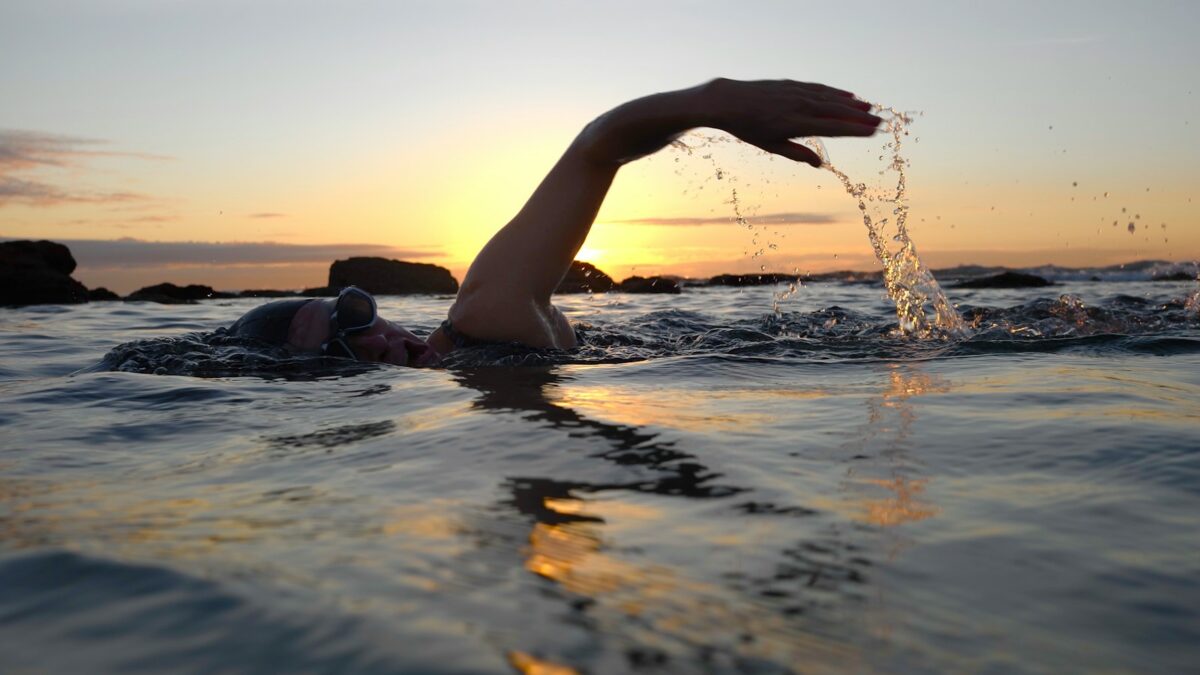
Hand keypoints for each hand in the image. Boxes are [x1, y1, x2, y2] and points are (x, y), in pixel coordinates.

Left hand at [700, 78, 880, 166]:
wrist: (729, 100)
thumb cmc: (749, 128)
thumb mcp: (771, 146)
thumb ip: (797, 154)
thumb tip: (819, 164)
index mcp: (795, 124)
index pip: (832, 128)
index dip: (854, 130)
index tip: (873, 132)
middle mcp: (799, 106)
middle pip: (836, 111)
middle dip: (860, 117)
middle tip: (880, 122)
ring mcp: (796, 93)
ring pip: (830, 97)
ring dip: (851, 103)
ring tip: (869, 108)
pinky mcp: (792, 84)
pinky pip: (818, 88)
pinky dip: (835, 92)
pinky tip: (847, 95)